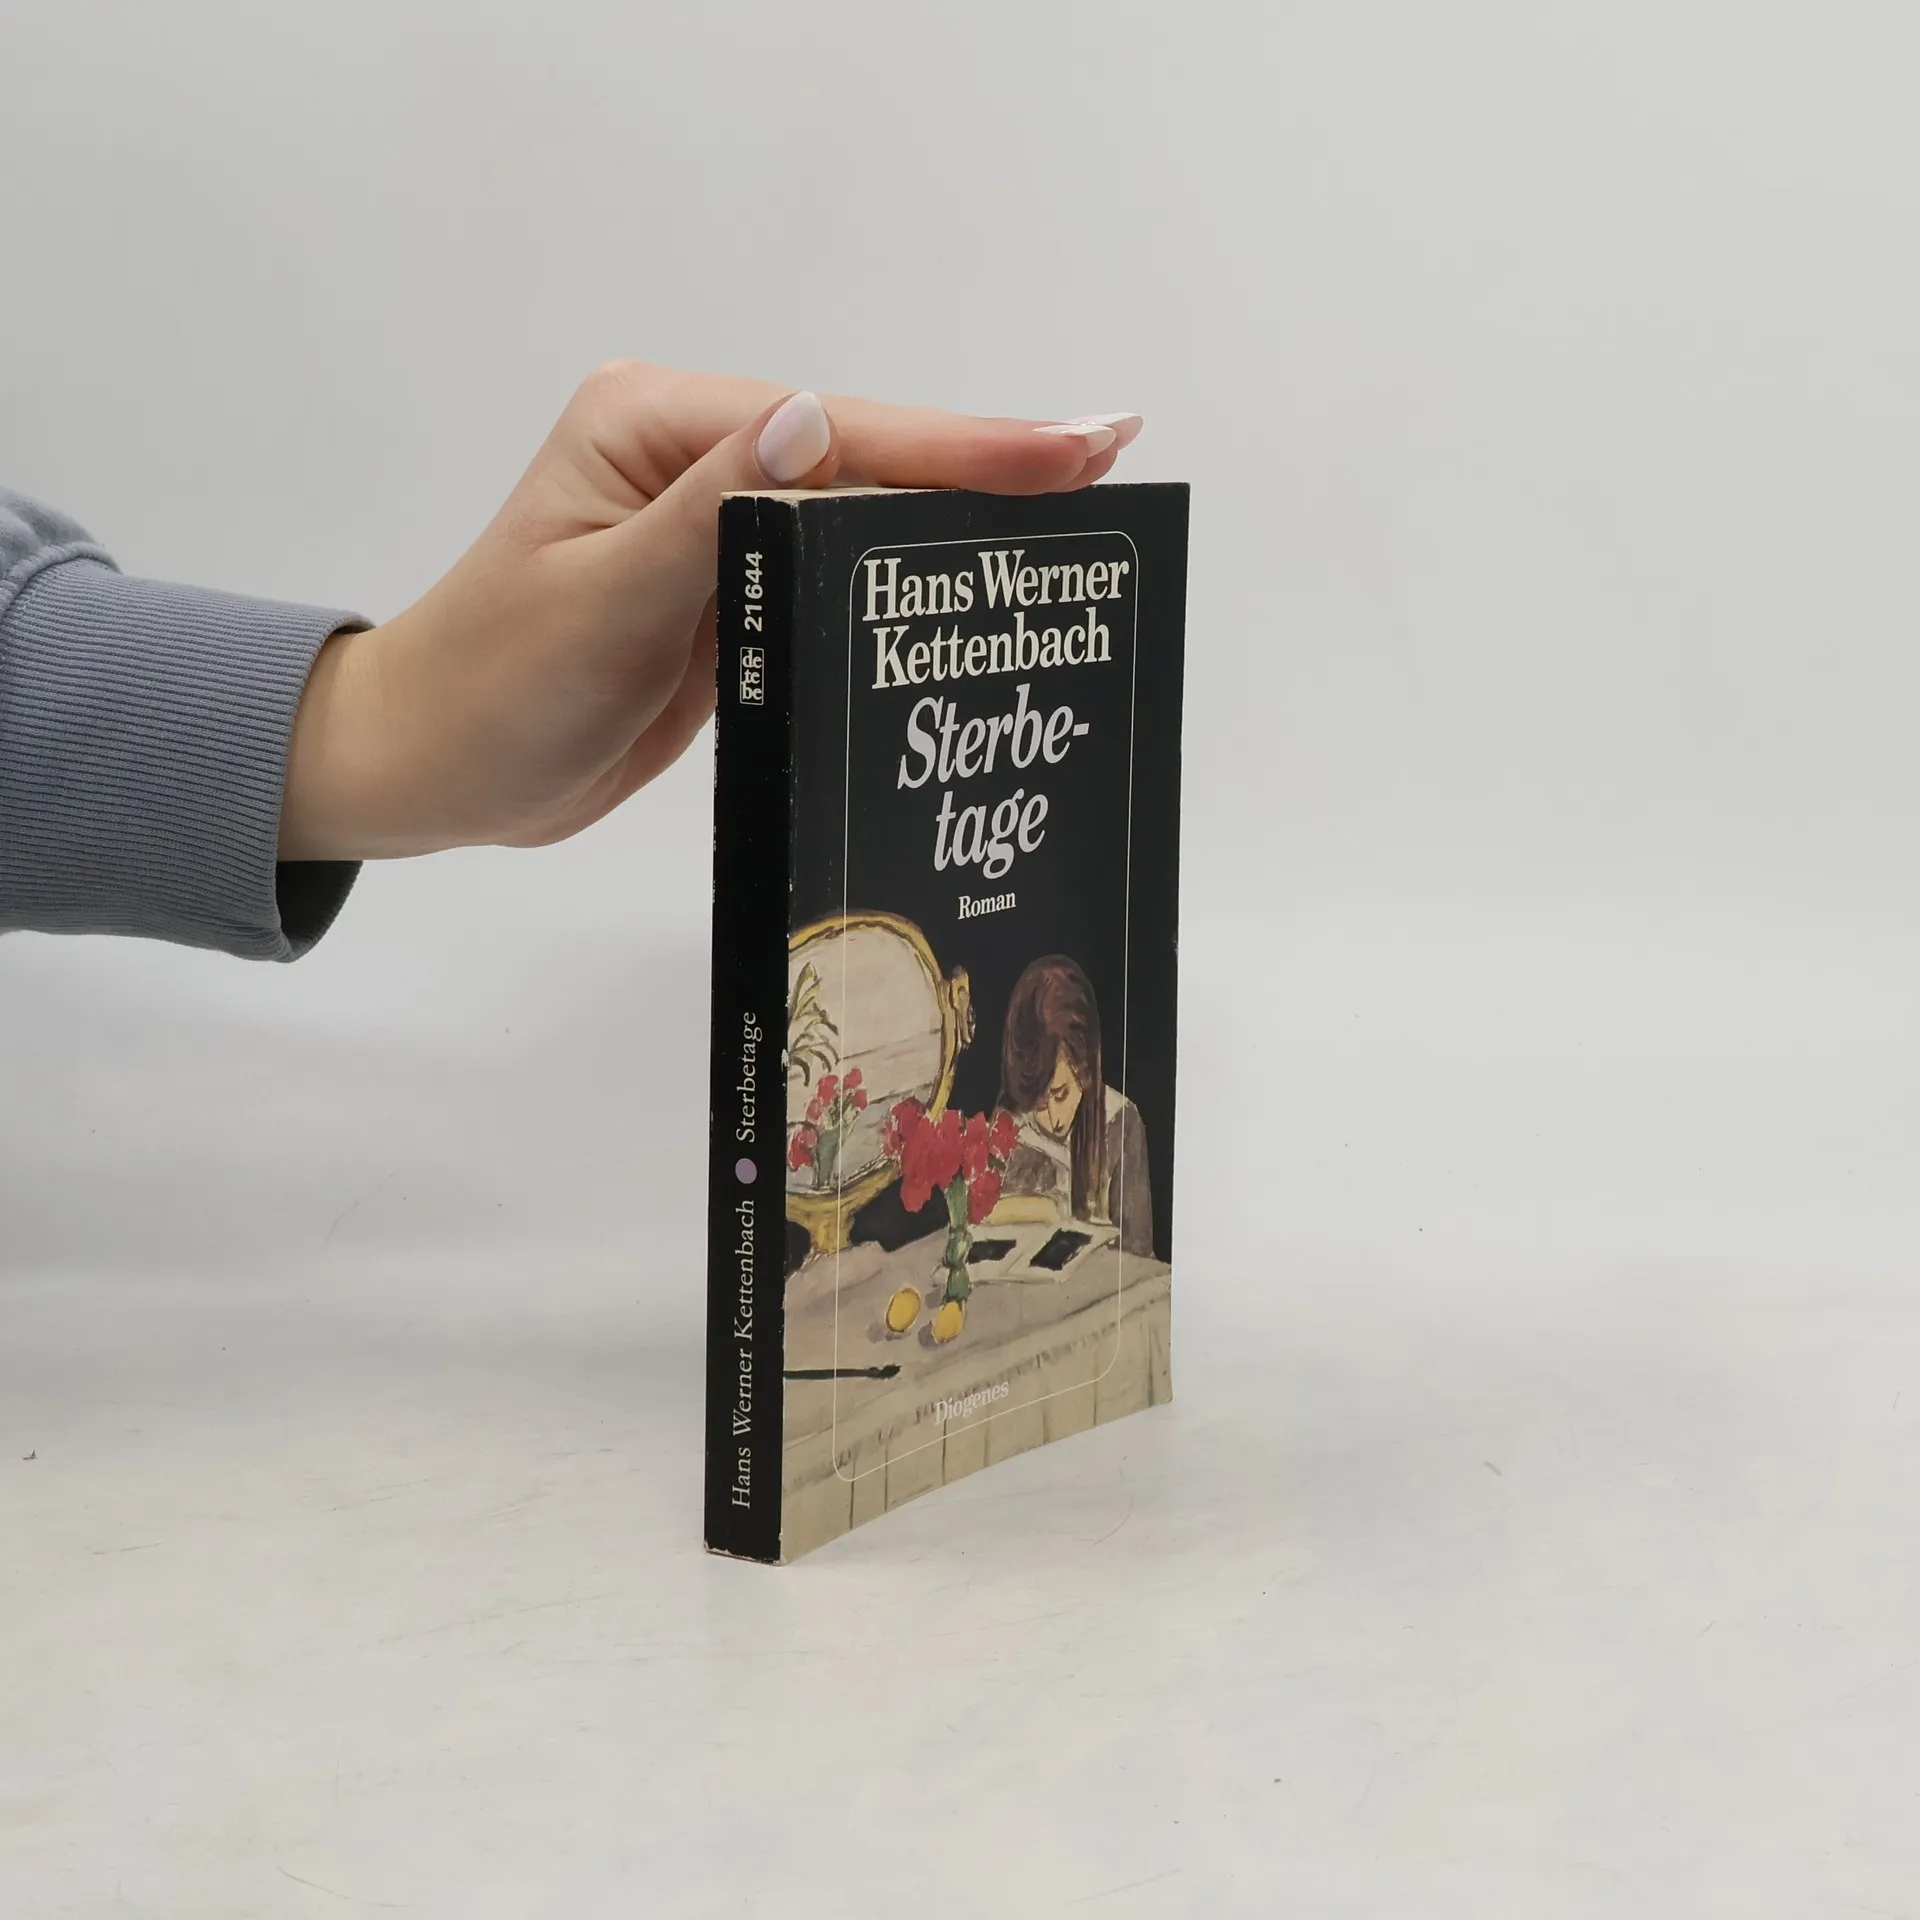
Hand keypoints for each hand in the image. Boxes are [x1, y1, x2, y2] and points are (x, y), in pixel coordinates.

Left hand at [279, 364, 1140, 858]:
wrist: (436, 770)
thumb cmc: (493, 686)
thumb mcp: (600, 600)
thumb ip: (713, 513)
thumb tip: (816, 419)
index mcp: (657, 426)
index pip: (835, 431)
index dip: (960, 446)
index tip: (1078, 445)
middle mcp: (694, 458)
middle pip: (866, 463)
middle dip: (983, 476)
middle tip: (1113, 472)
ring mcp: (715, 529)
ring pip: (859, 525)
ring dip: (954, 534)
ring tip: (1073, 540)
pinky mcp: (728, 596)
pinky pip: (831, 585)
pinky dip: (900, 596)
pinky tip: (970, 608)